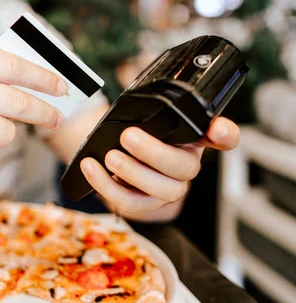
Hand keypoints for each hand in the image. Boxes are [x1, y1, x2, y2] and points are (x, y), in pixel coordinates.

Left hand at [79, 117, 239, 212]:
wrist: (113, 147)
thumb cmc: (136, 129)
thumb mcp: (146, 115)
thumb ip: (153, 113)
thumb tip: (138, 117)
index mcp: (194, 138)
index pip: (224, 137)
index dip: (225, 134)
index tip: (219, 129)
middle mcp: (187, 165)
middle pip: (184, 168)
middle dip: (154, 152)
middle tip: (128, 136)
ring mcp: (168, 188)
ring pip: (161, 190)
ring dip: (131, 173)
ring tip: (109, 156)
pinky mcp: (145, 204)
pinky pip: (129, 202)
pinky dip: (106, 185)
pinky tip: (91, 168)